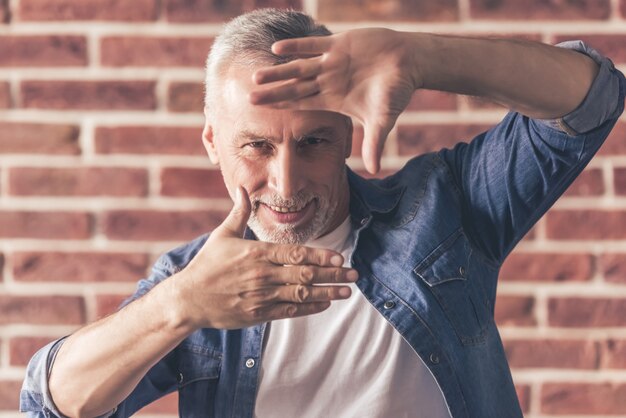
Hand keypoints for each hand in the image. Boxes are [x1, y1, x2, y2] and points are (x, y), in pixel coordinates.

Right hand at [172, 187, 356, 329]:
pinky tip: (325, 304)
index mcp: (256, 253)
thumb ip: (239, 212)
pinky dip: (309, 308)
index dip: (320, 256)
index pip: (295, 254)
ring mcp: (261, 296)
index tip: (339, 257)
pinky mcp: (258, 314)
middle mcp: (262, 275)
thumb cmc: (207, 265)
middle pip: (304, 275)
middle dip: (332, 274)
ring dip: (327, 293)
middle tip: (354, 274)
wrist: (188, 299)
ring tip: (347, 291)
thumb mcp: (222, 235)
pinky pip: (289, 311)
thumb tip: (242, 188)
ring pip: (301, 294)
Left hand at [250, 28, 417, 173]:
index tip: (264, 116)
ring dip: (278, 72)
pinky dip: (297, 47)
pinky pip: (314, 45)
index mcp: (334, 99)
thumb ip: (374, 143)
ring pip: (298, 67)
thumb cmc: (396, 91)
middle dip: (274, 93)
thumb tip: (374, 171)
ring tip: (257, 75)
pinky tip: (277, 49)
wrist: (409, 62)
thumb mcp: (383, 120)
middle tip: (250, 98)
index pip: (303, 105)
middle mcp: (328, 81)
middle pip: (295, 88)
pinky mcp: (339, 44)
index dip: (284, 109)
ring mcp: (331, 62)